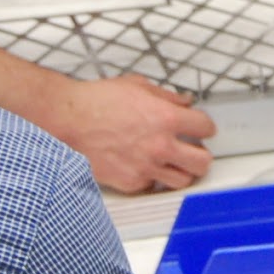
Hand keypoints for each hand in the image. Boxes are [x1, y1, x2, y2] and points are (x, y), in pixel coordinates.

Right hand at [49, 74, 215, 192]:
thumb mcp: (136, 86)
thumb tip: (183, 101)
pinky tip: (146, 167)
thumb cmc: (94, 102)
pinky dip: (152, 179)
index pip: (206, 128)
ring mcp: (146, 167)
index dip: (205, 127)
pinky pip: (152, 186)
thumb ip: (165, 96)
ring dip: (181, 171)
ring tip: (174, 163)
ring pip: (182, 181)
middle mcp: (160, 145)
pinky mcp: (130, 182)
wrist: (67, 121)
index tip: (201, 128)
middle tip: (194, 151)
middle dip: (201, 155)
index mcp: (166, 118)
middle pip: (202, 162)